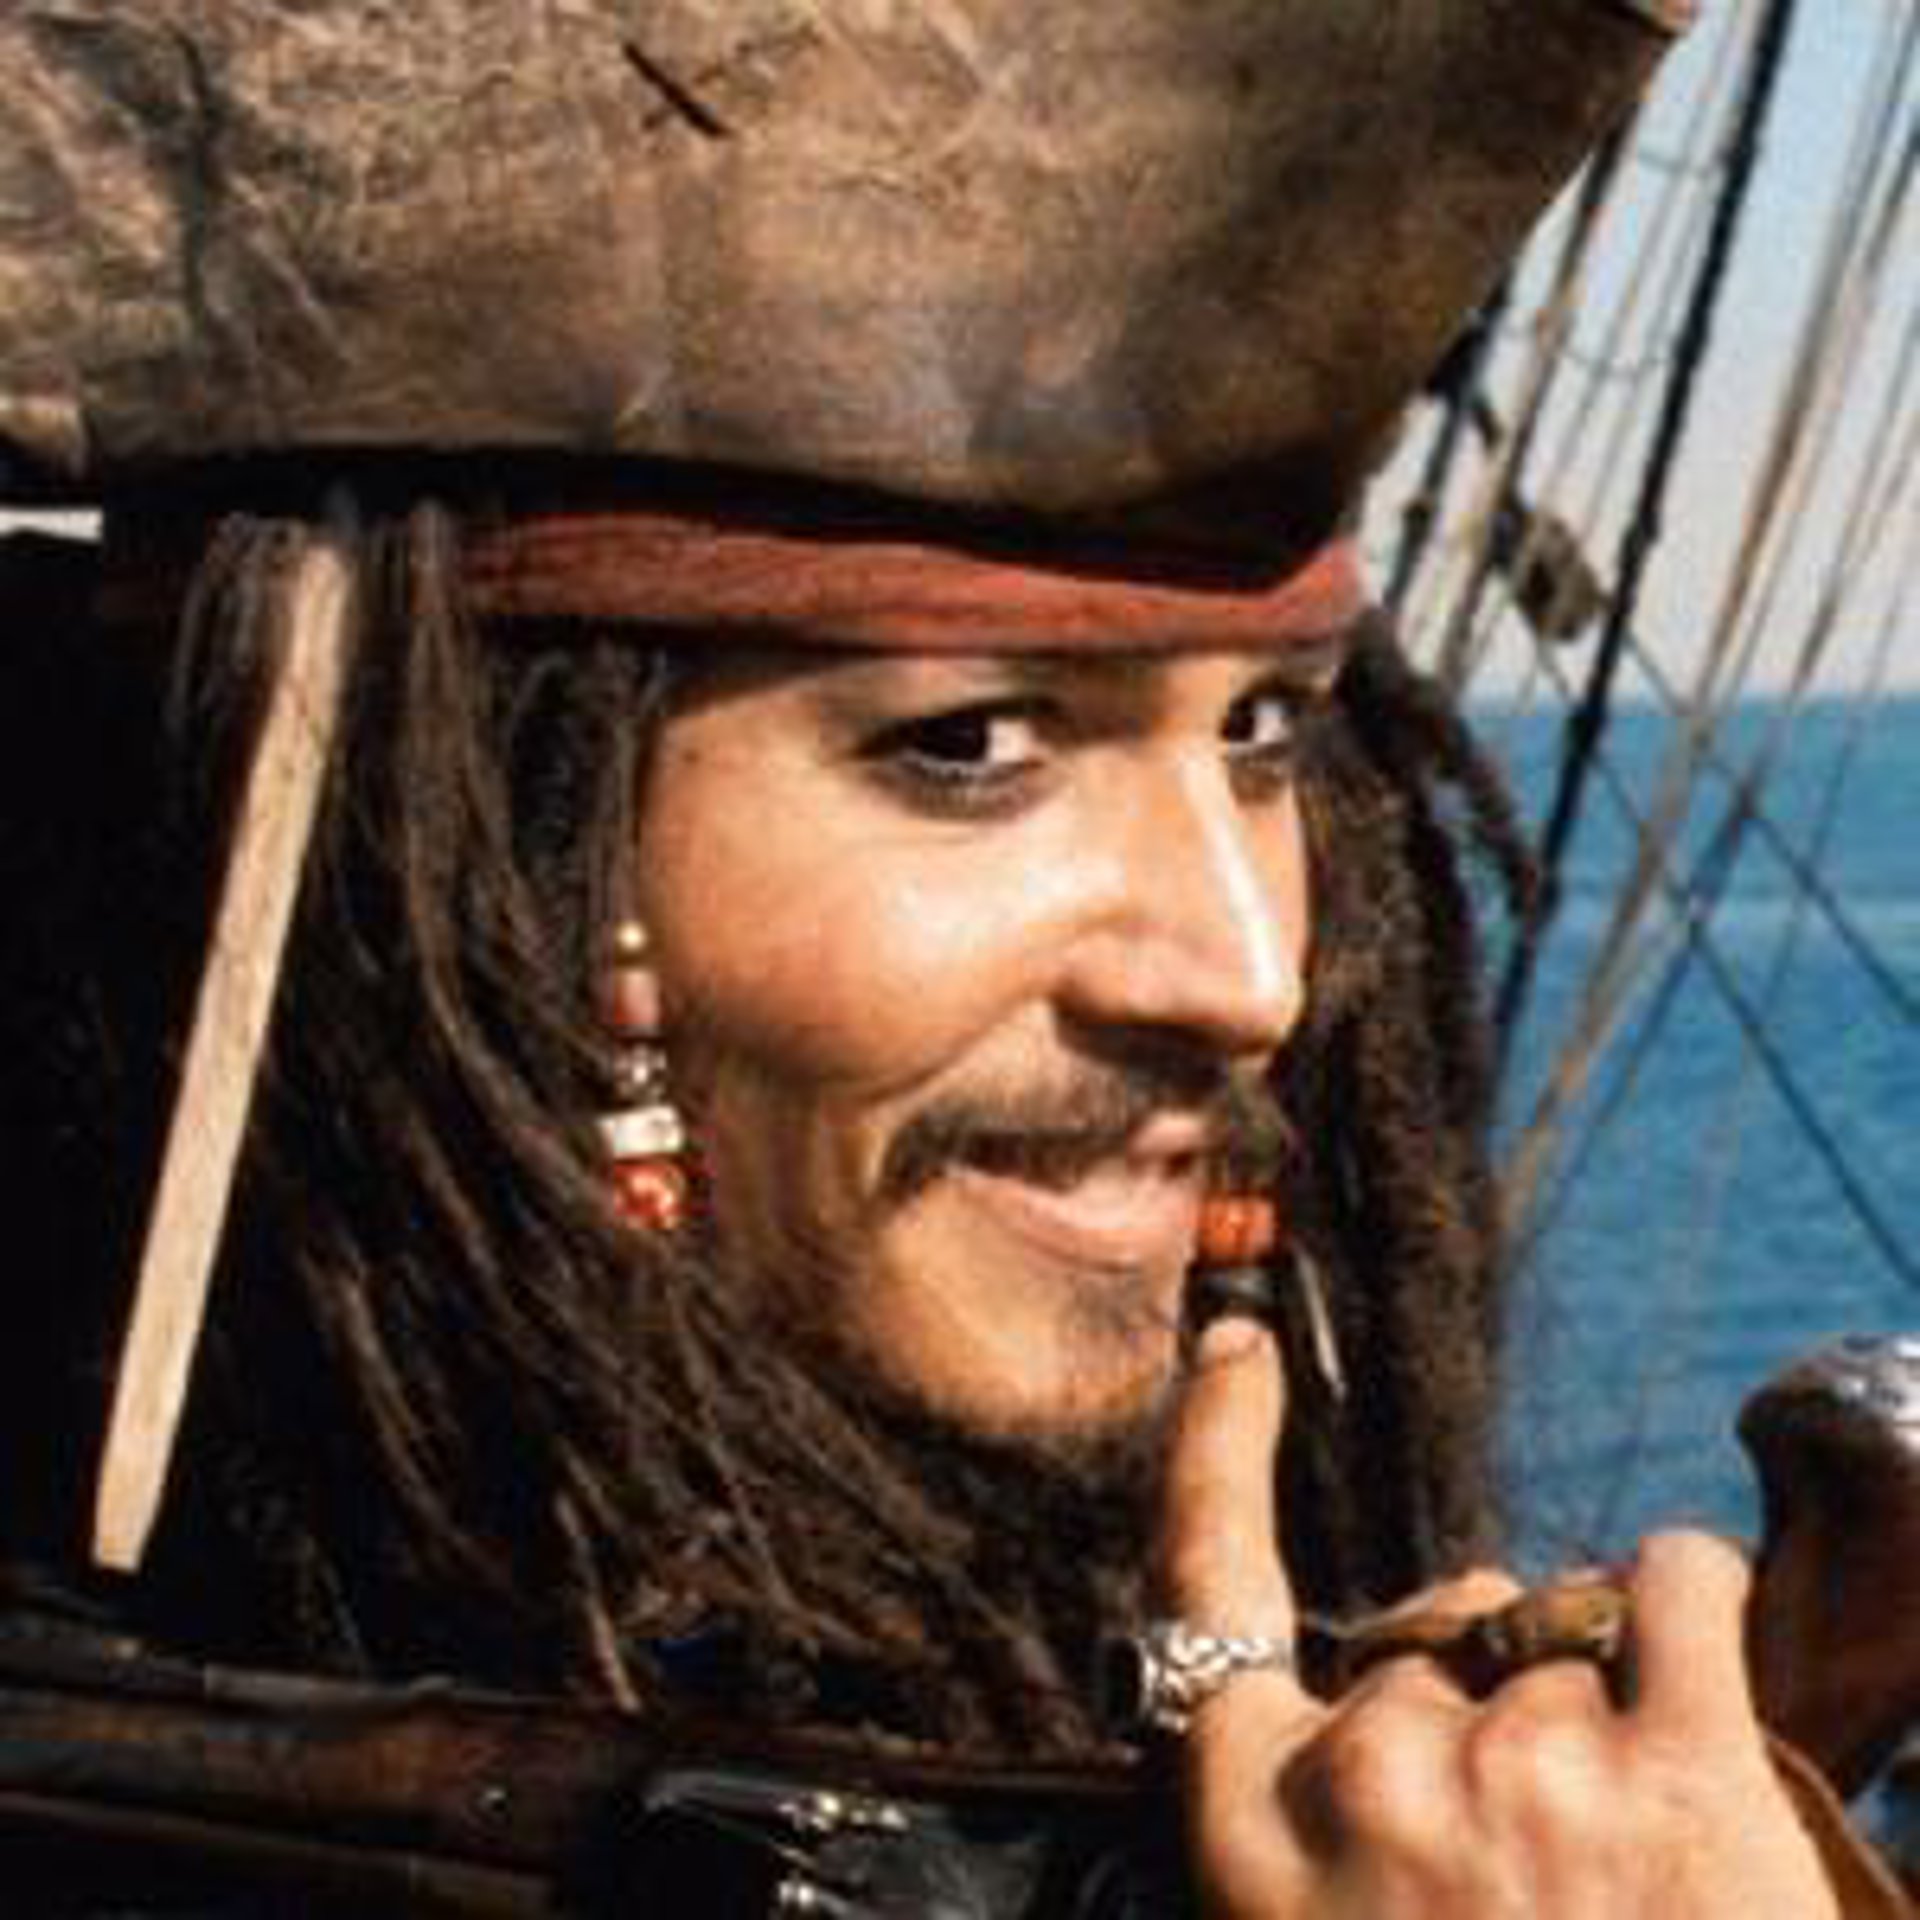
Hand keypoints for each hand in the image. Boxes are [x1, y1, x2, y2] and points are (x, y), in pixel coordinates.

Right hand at [1161, 1316, 1840, 1917]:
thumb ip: (1337, 1810)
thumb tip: (1413, 1662)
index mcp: (1257, 1840)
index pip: (1204, 1587)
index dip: (1215, 1450)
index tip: (1234, 1349)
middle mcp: (1370, 1786)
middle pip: (1430, 1627)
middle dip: (1488, 1688)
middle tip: (1546, 1836)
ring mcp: (1522, 1778)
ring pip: (1558, 1632)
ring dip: (1595, 1705)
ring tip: (1630, 1861)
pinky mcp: (1683, 1781)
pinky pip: (1672, 1582)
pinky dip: (1685, 1592)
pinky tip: (1690, 1644)